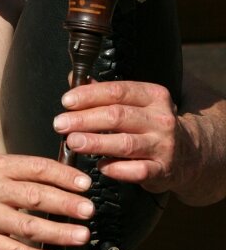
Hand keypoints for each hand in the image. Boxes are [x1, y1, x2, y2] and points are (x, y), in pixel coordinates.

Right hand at [0, 154, 93, 249]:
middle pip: (36, 195)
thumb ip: (19, 174)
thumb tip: (61, 180)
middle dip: (67, 204)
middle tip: (89, 210)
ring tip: (81, 236)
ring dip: (59, 232)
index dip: (64, 175)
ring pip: (28, 225)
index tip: (85, 184)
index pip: (37, 167)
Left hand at [52, 80, 184, 193]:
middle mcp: (161, 119)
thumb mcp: (135, 103)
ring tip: (72, 142)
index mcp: (153, 96)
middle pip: (118, 116)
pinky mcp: (162, 170)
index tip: (66, 101)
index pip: (118, 91)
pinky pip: (136, 171)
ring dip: (95, 142)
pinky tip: (101, 166)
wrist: (188, 153)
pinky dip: (116, 169)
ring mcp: (163, 145)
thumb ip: (105, 93)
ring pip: (125, 143)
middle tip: (60, 124)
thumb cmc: (149, 125)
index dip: (89, 95)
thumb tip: (74, 79)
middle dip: (85, 119)